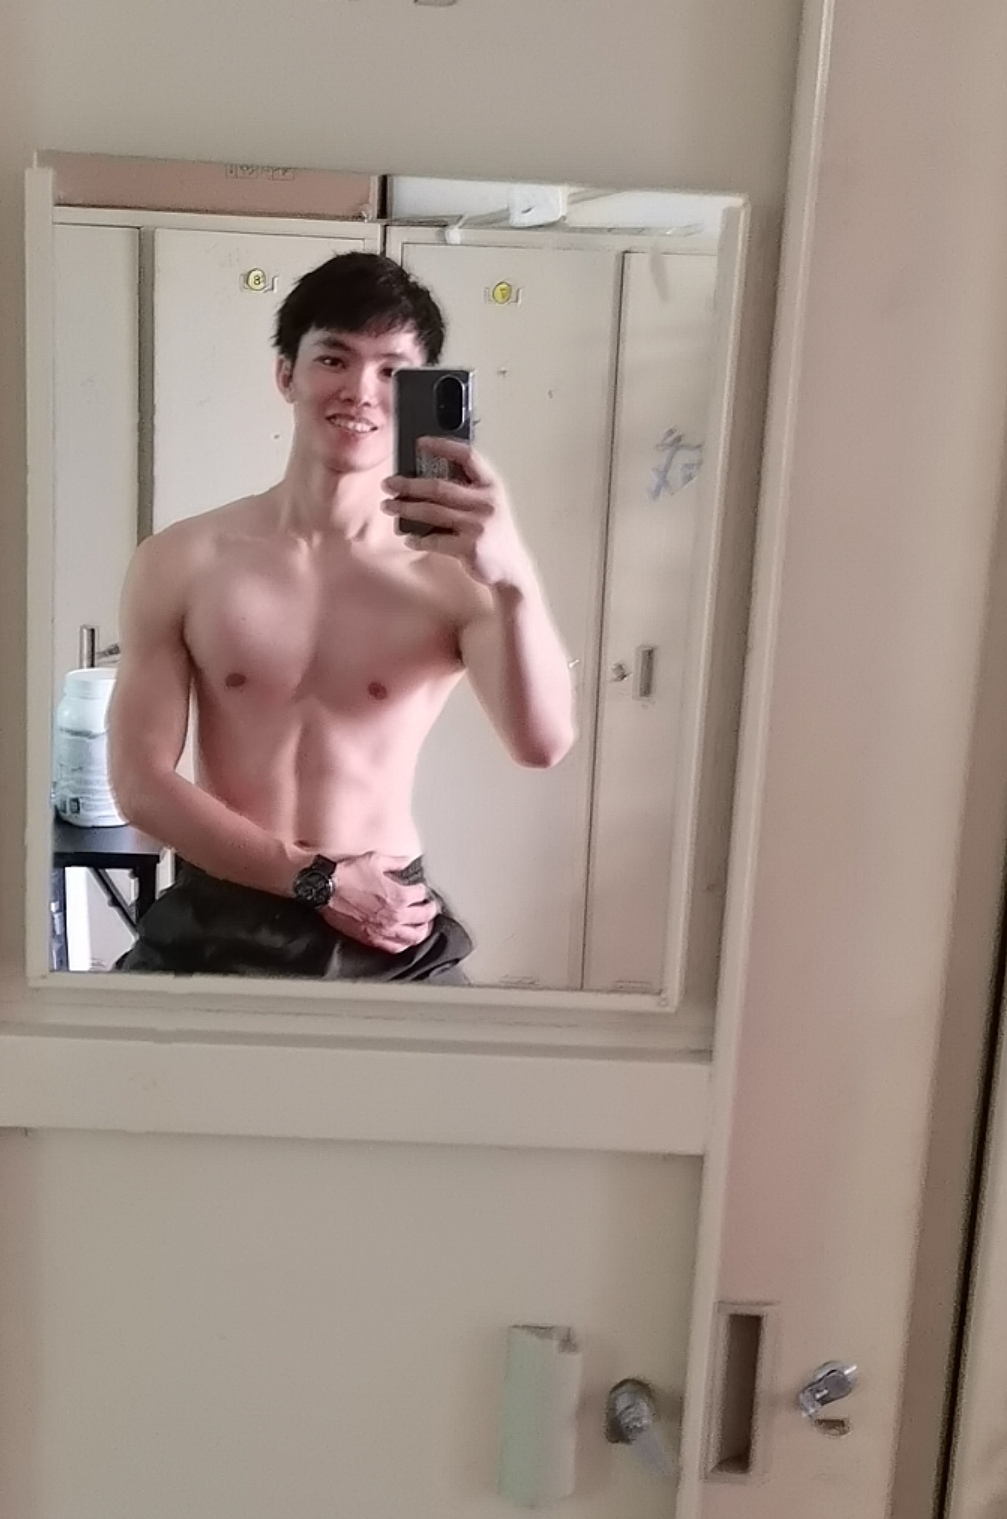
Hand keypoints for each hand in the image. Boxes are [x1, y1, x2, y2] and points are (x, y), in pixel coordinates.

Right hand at [320, 853, 436, 953]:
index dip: (422, 890)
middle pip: (424, 917)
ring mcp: (384, 930)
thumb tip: (407, 861)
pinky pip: (395, 948)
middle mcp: (396, 915)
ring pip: (414, 937)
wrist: (325, 889)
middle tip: (428, 906)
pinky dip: (404, 944)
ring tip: (422, 924)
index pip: (422, 895)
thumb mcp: (375, 860)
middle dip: (429, 910)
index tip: (419, 889)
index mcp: (400, 895)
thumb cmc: (347, 874)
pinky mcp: (372, 939)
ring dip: (422, 929)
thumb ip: (396, 862)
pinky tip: (404, 938)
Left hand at [382, 439, 533, 589]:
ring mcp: (478, 525)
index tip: (420, 442)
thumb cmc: (494, 536)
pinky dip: (417, 539)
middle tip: (388, 483)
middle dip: (408, 484)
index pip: (467, 456)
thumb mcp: (488, 505)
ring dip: (405, 508)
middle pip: (440, 486)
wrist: (512, 570)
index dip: (443, 445)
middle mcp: (487, 502)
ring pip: (432, 511)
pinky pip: (434, 540)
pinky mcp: (470, 547)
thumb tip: (424, 479)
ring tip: (388, 506)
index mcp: (491, 486)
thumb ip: (466, 490)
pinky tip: (408, 537)